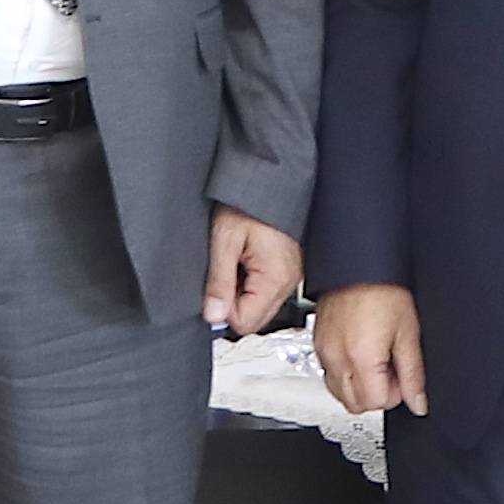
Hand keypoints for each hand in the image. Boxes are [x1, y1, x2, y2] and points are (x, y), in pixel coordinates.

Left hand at [207, 209, 303, 334]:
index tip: (216, 285)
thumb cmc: (250, 202)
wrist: (269, 180)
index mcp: (275, 279)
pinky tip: (246, 258)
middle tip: (227, 270)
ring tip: (238, 260)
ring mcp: (291, 277)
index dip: (223, 308)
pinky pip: (267, 290)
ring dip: (242, 290)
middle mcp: (288, 282)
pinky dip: (252, 280)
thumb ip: (218, 282)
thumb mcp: (224, 241)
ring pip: (259, 305)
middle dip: (233, 302)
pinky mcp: (289, 269)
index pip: (245, 323)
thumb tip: (213, 315)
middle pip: (254, 319)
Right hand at [313, 283, 426, 415]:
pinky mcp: (318, 343)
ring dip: (359, 387)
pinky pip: (329, 375)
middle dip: (376, 394)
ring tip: (375, 361)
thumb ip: (413, 374)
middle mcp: (337, 358)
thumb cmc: (384, 289)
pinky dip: (345, 374)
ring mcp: (324, 351)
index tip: (401, 373)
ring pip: (339, 393)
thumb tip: (418, 402)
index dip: (394, 393)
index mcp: (361, 358)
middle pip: (355, 404)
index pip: (376, 403)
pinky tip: (360, 354)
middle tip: (390, 369)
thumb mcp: (408, 332)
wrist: (358, 263)